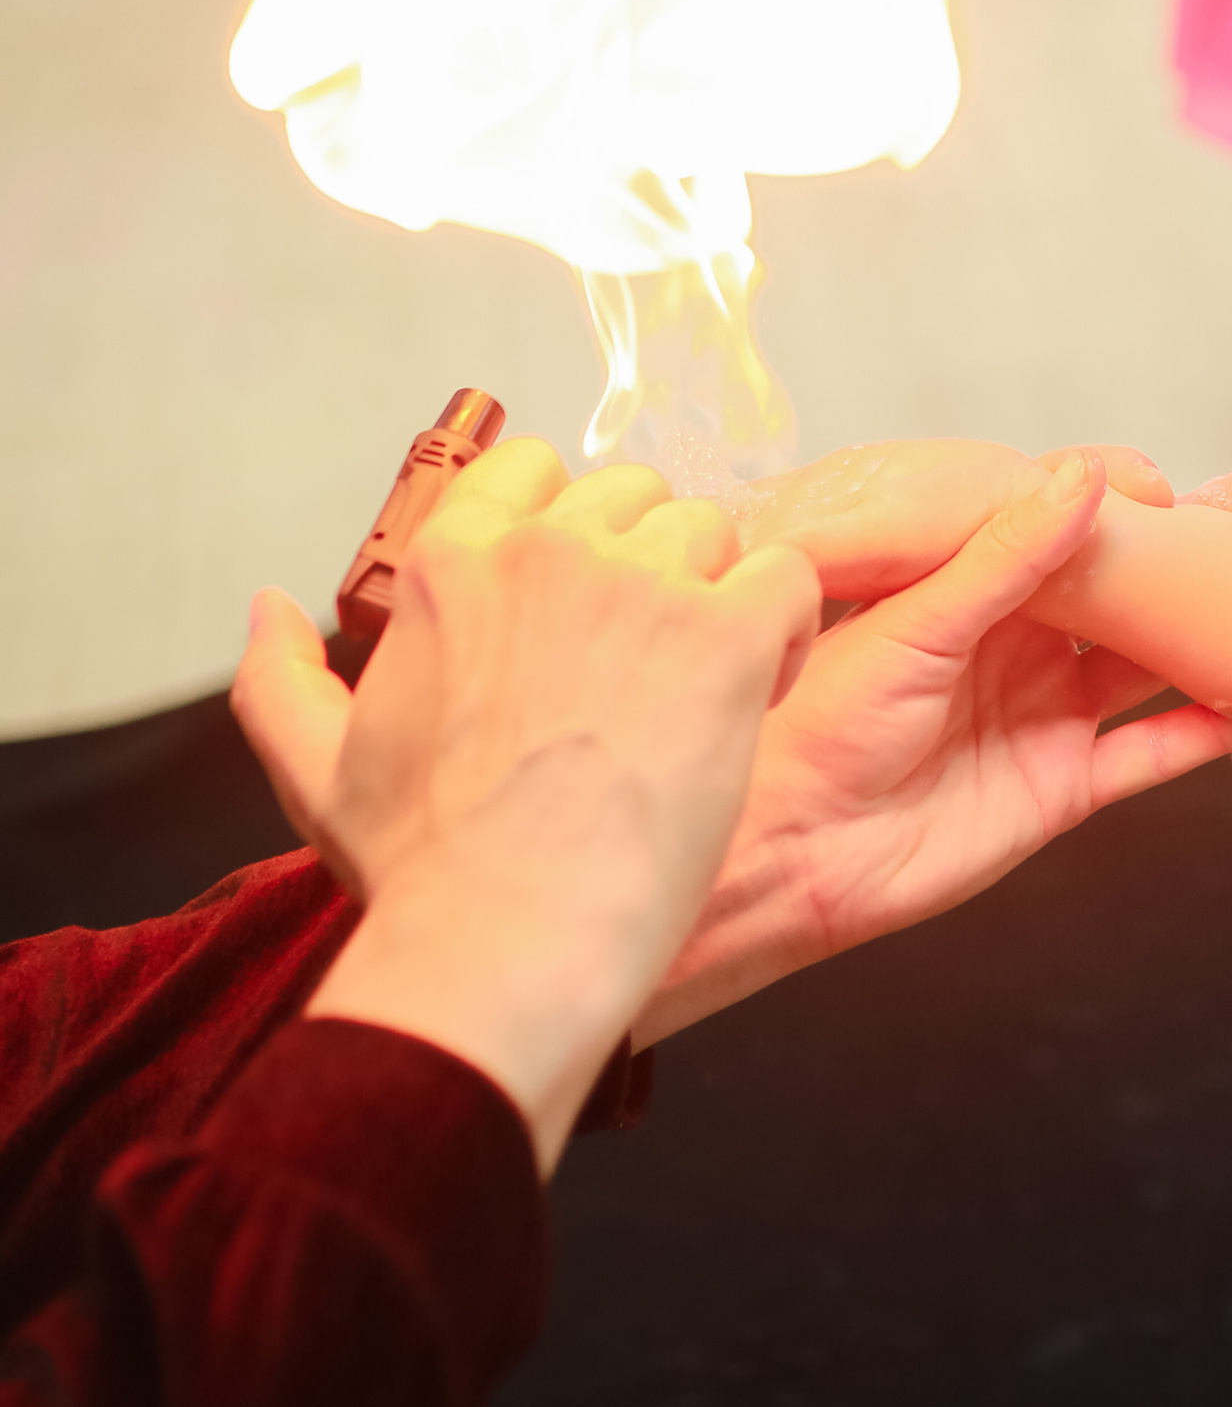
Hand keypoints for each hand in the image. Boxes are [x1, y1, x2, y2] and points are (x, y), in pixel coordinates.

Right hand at [234, 442, 818, 1166]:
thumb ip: (281, 676)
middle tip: (643, 663)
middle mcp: (547, 552)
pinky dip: (782, 629)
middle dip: (649, 565)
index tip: (582, 596)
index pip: (532, 467)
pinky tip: (752, 694)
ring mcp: (639, 586)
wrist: (508, 939)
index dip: (571, 523)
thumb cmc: (424, 872)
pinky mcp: (722, 634)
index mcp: (451, 565)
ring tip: (698, 688)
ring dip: (717, 596)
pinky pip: (787, 579)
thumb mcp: (317, 768)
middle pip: (635, 496)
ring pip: (714, 531)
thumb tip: (268, 607)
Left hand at [647, 444, 1231, 1034]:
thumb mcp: (915, 622)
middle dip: (1198, 556)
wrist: (787, 854)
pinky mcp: (1062, 786)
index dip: (1138, 505)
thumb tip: (1083, 477)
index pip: (1072, 531)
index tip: (1199, 477)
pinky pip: (1148, 753)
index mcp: (973, 589)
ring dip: (1213, 633)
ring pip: (1151, 663)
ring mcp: (1046, 714)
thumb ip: (1005, 555)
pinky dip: (1203, 731)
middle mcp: (1019, 645)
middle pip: (1128, 590)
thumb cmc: (813, 725)